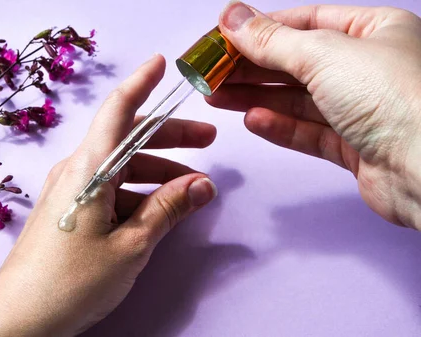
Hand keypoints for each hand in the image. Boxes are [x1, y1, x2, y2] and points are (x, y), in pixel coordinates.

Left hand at [0, 55, 217, 335]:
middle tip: (207, 140)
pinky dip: (137, 191)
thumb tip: (201, 185)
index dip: (142, 83)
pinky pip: (108, 188)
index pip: (118, 110)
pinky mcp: (69, 211)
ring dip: (157, 170)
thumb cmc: (71, 282)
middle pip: (126, 139)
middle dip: (169, 136)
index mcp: (89, 168)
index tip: (162, 64)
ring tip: (191, 188)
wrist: (20, 318)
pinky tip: (159, 208)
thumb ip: (167, 209)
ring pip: (120, 166)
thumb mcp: (131, 245)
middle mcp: (76, 171)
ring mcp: (69, 191)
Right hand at [208, 2, 420, 228]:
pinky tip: (252, 119)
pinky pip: (309, 132)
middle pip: (298, 63)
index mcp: (374, 31)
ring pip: (299, 100)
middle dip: (251, 67)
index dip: (261, 29)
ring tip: (217, 97)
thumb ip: (272, 40)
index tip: (222, 38)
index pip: (306, 22)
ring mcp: (364, 110)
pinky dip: (279, 126)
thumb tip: (232, 17)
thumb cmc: (395, 98)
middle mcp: (370, 68)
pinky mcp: (356, 148)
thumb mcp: (324, 54)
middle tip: (211, 73)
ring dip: (257, 96)